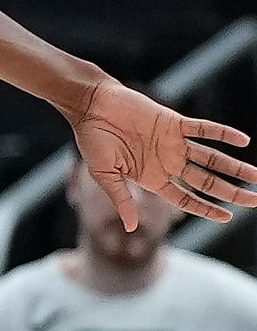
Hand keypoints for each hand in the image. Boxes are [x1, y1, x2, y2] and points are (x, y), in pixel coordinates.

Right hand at [70, 79, 256, 227]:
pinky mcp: (173, 121)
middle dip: (231, 193)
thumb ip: (121, 198)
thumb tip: (130, 227)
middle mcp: (167, 162)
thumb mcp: (103, 174)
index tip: (228, 217)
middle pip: (206, 182)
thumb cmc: (91, 138)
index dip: (207, 209)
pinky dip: (223, 133)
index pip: (186, 199)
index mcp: (152, 178)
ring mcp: (172, 142)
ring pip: (211, 158)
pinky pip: (203, 129)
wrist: (89, 103)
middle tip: (255, 201)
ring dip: (235, 167)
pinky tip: (243, 140)